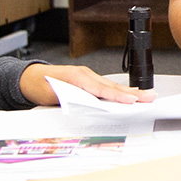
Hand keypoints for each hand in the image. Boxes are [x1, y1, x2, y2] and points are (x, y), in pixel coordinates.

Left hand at [18, 63, 156, 104]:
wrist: (30, 78)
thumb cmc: (40, 86)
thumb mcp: (53, 96)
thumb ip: (73, 100)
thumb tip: (90, 106)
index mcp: (78, 78)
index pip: (103, 89)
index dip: (119, 96)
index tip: (132, 101)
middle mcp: (85, 75)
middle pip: (112, 86)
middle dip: (132, 93)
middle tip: (149, 97)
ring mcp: (87, 77)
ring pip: (111, 86)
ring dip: (129, 91)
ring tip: (145, 96)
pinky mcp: (87, 80)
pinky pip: (106, 86)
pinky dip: (119, 90)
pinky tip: (127, 93)